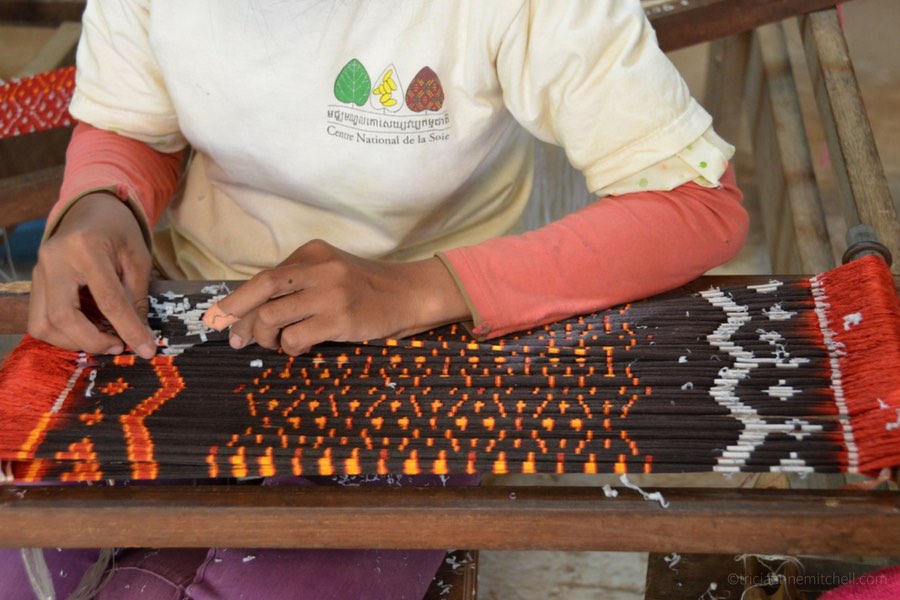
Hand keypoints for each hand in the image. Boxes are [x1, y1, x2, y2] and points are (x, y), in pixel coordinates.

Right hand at [28, 192, 156, 358]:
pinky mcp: (35, 280)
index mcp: (86, 248)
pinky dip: (62, 334)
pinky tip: (85, 332)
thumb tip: (141, 337)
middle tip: (119, 347)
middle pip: (63, 317)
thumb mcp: (137, 259)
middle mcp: (54, 259)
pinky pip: (39, 319)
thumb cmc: (119, 231)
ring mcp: (38, 270)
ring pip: (43, 324)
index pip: (108, 300)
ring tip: (103, 341)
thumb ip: (136, 297)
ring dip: (74, 342)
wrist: (91, 209)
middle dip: (92, 341)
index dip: (128, 330)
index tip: (146, 351)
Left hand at [204, 239, 468, 354]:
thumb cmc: (367, 289)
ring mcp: (330, 293)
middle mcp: (319, 267)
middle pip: (262, 290)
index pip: (264, 277)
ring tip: (274, 345)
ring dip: (265, 337)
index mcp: (312, 252)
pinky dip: (290, 348)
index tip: (218, 319)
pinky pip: (295, 338)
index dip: (237, 300)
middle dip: (238, 316)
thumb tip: (252, 311)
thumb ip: (299, 283)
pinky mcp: (340, 319)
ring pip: (273, 316)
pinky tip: (301, 349)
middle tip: (235, 340)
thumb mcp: (331, 273)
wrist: (410, 295)